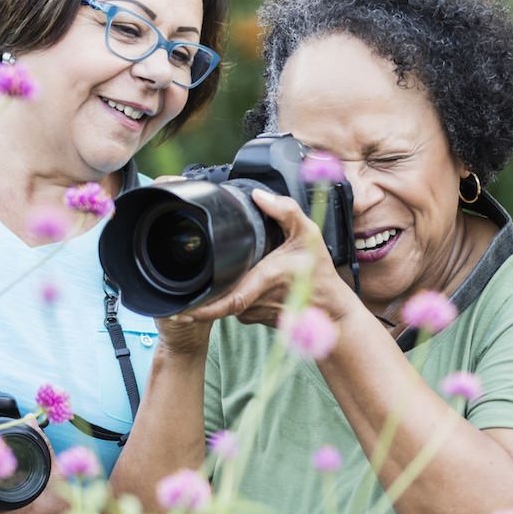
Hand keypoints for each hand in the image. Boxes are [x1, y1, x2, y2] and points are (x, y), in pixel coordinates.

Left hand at [177, 189, 352, 325]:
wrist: (331, 310)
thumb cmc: (319, 275)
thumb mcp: (309, 235)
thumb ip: (286, 210)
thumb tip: (259, 195)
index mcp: (262, 280)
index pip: (226, 301)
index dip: (202, 309)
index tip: (181, 310)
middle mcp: (253, 301)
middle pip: (217, 296)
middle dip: (200, 290)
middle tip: (182, 281)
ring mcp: (252, 313)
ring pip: (226, 297)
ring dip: (219, 286)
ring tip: (214, 269)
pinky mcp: (254, 318)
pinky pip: (235, 303)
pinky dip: (232, 290)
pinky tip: (238, 277)